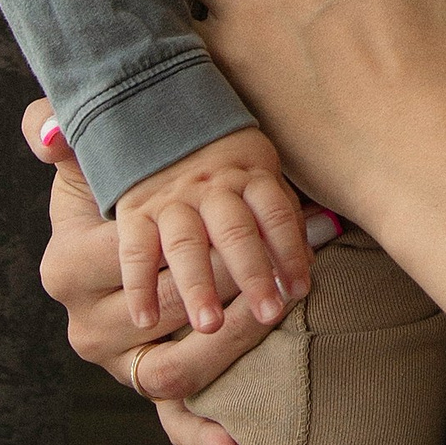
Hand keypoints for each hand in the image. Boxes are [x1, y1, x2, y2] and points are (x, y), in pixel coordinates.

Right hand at [32, 129, 335, 444]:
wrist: (126, 232)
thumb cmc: (111, 185)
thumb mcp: (82, 157)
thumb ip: (54, 135)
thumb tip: (55, 134)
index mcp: (67, 267)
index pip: (136, 256)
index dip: (190, 242)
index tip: (237, 220)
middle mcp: (86, 325)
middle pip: (168, 310)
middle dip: (230, 283)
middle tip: (280, 261)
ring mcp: (118, 363)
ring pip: (177, 366)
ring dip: (232, 344)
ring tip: (278, 312)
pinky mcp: (148, 384)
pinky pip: (172, 418)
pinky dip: (200, 436)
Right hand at [114, 126, 314, 338]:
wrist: (160, 119)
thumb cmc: (226, 166)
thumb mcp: (259, 172)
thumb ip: (281, 214)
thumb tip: (310, 259)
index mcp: (250, 175)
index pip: (275, 213)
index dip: (290, 250)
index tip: (300, 289)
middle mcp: (212, 188)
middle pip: (234, 231)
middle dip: (253, 274)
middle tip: (269, 313)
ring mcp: (172, 201)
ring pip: (185, 245)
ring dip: (198, 286)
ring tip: (210, 325)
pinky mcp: (136, 213)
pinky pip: (135, 251)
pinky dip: (139, 285)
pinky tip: (147, 319)